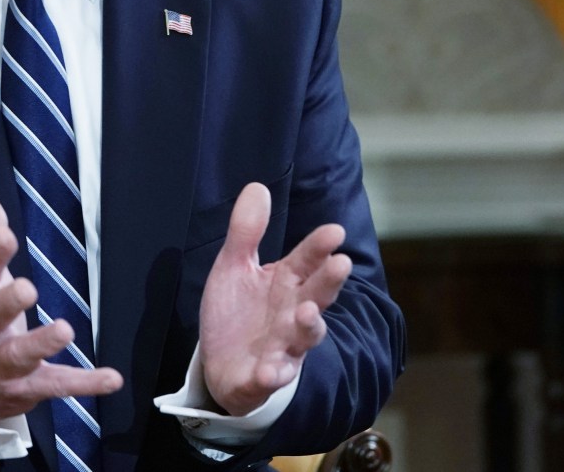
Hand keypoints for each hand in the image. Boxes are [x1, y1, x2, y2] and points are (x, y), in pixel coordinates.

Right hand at [0, 186, 122, 423]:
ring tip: (65, 330)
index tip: (5, 234)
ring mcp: (3, 363)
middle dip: (7, 303)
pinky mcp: (27, 388)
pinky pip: (57, 385)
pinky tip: (111, 378)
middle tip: (27, 288)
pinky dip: (84, 383)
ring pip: (21, 355)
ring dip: (42, 343)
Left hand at [199, 182, 351, 415]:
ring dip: (308, 326)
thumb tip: (257, 186)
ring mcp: (283, 347)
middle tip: (341, 264)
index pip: (306, 261)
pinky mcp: (263, 377)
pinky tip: (270, 371)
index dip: (319, 246)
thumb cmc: (238, 312)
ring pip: (303, 338)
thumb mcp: (234, 266)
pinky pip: (271, 377)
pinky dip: (273, 375)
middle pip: (317, 296)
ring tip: (308, 313)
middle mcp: (292, 314)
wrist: (223, 364)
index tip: (335, 230)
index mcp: (286, 283)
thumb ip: (246, 231)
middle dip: (329, 282)